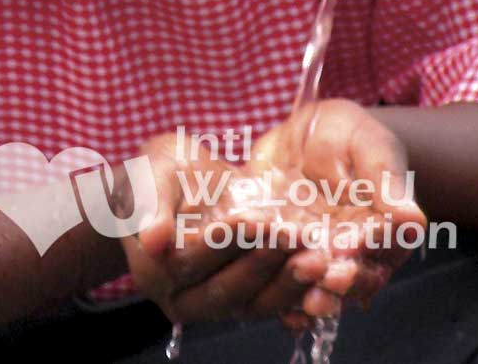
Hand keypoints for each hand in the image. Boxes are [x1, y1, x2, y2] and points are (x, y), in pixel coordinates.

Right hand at [117, 131, 316, 325]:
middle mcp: (184, 297)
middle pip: (227, 290)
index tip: (256, 220)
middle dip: (266, 265)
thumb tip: (152, 239)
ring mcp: (217, 304)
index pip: (193, 260)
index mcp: (154, 270)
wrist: (181, 186)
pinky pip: (276, 304)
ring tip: (319, 259)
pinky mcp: (246, 300)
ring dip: (290, 283)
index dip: (225, 242)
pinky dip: (302, 292)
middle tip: (299, 241)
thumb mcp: (150, 175)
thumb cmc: (159, 174)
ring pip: (256, 304)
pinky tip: (327, 276)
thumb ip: (150, 204)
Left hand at [246, 100, 427, 329]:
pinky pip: (280, 281)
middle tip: (329, 279)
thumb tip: (413, 220)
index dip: (369, 246)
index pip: (382, 244)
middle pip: (353, 277)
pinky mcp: (280, 256)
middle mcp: (350, 251)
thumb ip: (386, 182)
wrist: (303, 133)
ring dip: (312, 294)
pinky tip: (278, 310)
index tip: (354, 245)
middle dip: (342, 282)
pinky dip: (279, 298)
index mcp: (381, 228)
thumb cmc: (349, 136)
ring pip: (318, 286)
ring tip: (306, 300)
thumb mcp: (369, 146)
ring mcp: (314, 256)